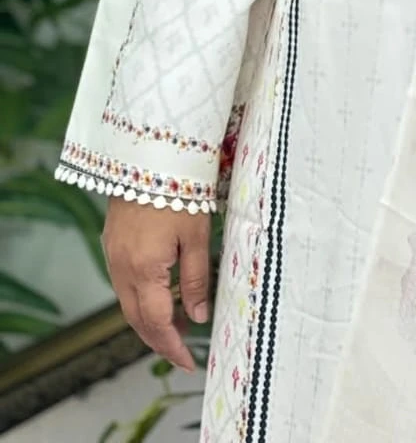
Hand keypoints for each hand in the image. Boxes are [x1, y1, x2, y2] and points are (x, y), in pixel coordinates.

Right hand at [103, 198, 210, 371]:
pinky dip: (141, 299)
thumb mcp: (197, 236)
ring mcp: (113, 257)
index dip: (173, 346)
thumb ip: (197, 279)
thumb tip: (199, 316)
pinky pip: (124, 284)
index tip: (189, 362)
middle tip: (184, 352)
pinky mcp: (112, 245)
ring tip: (179, 326)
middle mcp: (122, 268)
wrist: (148, 156)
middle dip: (160, 340)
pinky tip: (161, 297)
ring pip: (128, 304)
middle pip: (137, 319)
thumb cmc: (179, 190)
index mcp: (144, 269)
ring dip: (150, 320)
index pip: (156, 322)